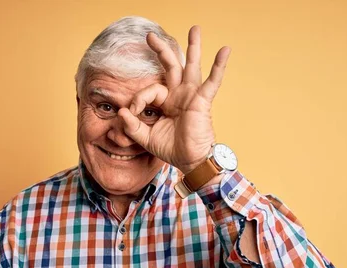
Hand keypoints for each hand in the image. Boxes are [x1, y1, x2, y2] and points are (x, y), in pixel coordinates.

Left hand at [117, 26, 230, 173]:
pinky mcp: (202, 100)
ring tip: (195, 28)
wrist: (189, 160)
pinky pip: (212, 81)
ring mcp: (191, 96)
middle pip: (170, 66)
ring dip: (193, 47)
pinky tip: (225, 50)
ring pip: (191, 66)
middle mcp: (178, 95)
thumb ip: (132, 125)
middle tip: (150, 35)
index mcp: (166, 102)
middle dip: (161, 50)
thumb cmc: (172, 149)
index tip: (132, 111)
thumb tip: (121, 111)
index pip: (149, 90)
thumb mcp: (145, 137)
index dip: (138, 98)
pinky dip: (219, 66)